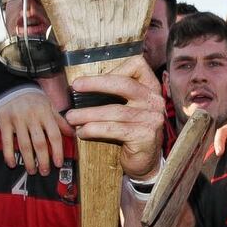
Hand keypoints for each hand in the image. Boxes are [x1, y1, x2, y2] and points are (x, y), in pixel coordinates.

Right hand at [0, 91, 66, 174]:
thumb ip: (60, 121)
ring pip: (24, 145)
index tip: (58, 164)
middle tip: (45, 172)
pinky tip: (12, 164)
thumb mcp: (49, 106)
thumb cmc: (34, 99)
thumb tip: (74, 134)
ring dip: (29, 160)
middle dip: (43, 160)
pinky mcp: (4, 122)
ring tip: (32, 171)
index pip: (54, 135)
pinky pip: (6, 141)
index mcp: (46, 114)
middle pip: (40, 143)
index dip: (58, 151)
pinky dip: (8, 154)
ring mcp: (17, 120)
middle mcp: (32, 117)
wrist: (10, 87)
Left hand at [65, 55, 164, 179]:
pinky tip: (82, 132)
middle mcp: (154, 101)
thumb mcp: (129, 108)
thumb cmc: (131, 131)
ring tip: (71, 117)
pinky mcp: (145, 136)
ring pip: (114, 110)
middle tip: (76, 86)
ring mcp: (152, 119)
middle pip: (125, 84)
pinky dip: (94, 130)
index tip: (96, 78)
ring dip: (88, 113)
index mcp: (151, 89)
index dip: (115, 68)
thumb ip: (116, 94)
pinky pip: (113, 129)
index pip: (138, 65)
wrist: (145, 161)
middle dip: (96, 84)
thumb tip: (83, 85)